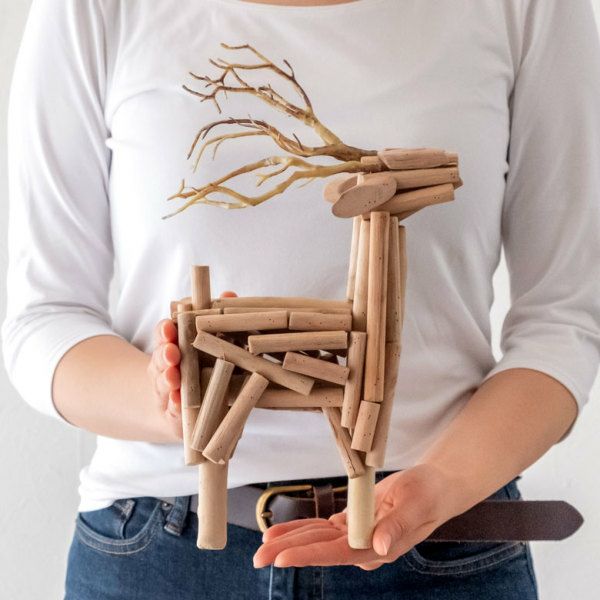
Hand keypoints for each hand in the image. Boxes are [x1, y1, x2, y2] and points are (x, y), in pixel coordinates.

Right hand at [147, 290, 238, 441]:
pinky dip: (174, 405)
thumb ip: (216, 319)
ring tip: (173, 377)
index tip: (169, 328)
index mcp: (174, 345)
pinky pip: (171, 409)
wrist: (188, 408)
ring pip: (163, 383)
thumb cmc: (204, 367)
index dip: (165, 330)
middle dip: (164, 354)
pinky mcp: (173, 413)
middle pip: (160, 356)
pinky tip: (178, 402)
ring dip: (167, 380)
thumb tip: (229, 295)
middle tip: (172, 353)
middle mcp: (166, 365)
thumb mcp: (211, 342)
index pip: (164, 333)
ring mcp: (167, 390)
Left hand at [253, 463, 463, 569]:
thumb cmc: (428, 495)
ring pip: (317, 538)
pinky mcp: (352, 523)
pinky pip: (323, 527)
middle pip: (320, 549)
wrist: (434, 487)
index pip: (337, 554)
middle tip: (258, 557)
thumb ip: (398, 526)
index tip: (282, 557)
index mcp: (379, 547)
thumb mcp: (416, 505)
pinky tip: (282, 531)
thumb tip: (380, 545)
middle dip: (288, 551)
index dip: (309, 556)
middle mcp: (363, 546)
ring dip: (290, 540)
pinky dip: (302, 528)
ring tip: (263, 543)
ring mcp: (356, 535)